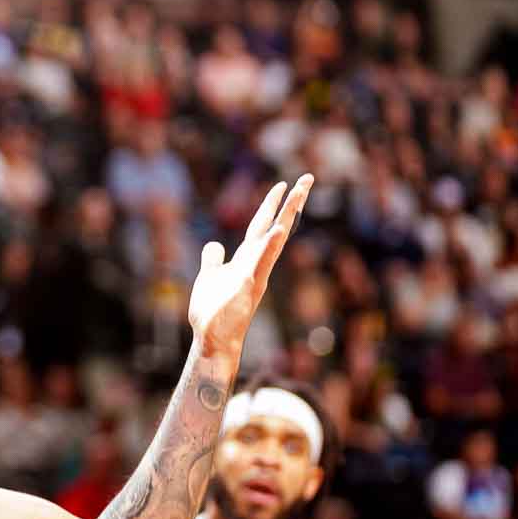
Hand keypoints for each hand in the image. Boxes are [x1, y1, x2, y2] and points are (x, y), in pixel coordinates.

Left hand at [188, 176, 312, 363]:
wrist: (213, 340)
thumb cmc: (213, 312)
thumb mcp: (210, 276)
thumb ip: (214, 259)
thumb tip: (215, 244)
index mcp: (247, 259)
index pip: (262, 226)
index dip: (272, 205)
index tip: (284, 184)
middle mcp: (256, 264)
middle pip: (275, 228)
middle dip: (291, 204)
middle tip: (307, 179)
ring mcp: (254, 276)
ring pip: (272, 243)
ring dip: (285, 219)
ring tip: (296, 196)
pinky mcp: (246, 288)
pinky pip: (259, 265)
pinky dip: (268, 248)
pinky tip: (277, 233)